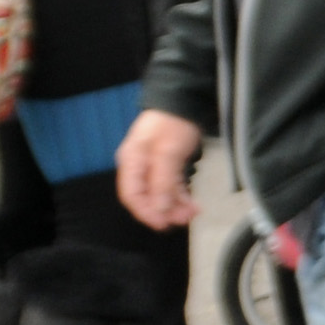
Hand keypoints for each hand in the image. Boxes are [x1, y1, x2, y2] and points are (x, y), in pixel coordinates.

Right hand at [117, 110, 203, 228]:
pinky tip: (192, 203)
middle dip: (165, 210)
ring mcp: (152, 166)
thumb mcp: (168, 152)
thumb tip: (159, 210)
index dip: (145, 212)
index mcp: (132, 162)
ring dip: (175, 205)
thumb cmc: (172, 123)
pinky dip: (181, 196)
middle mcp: (138, 167)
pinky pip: (170, 186)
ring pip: (160, 194)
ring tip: (193, 212)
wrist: (184, 100)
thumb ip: (162, 182)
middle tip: (185, 218)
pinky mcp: (166, 165)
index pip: (131, 195)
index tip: (162, 224)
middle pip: (146, 197)